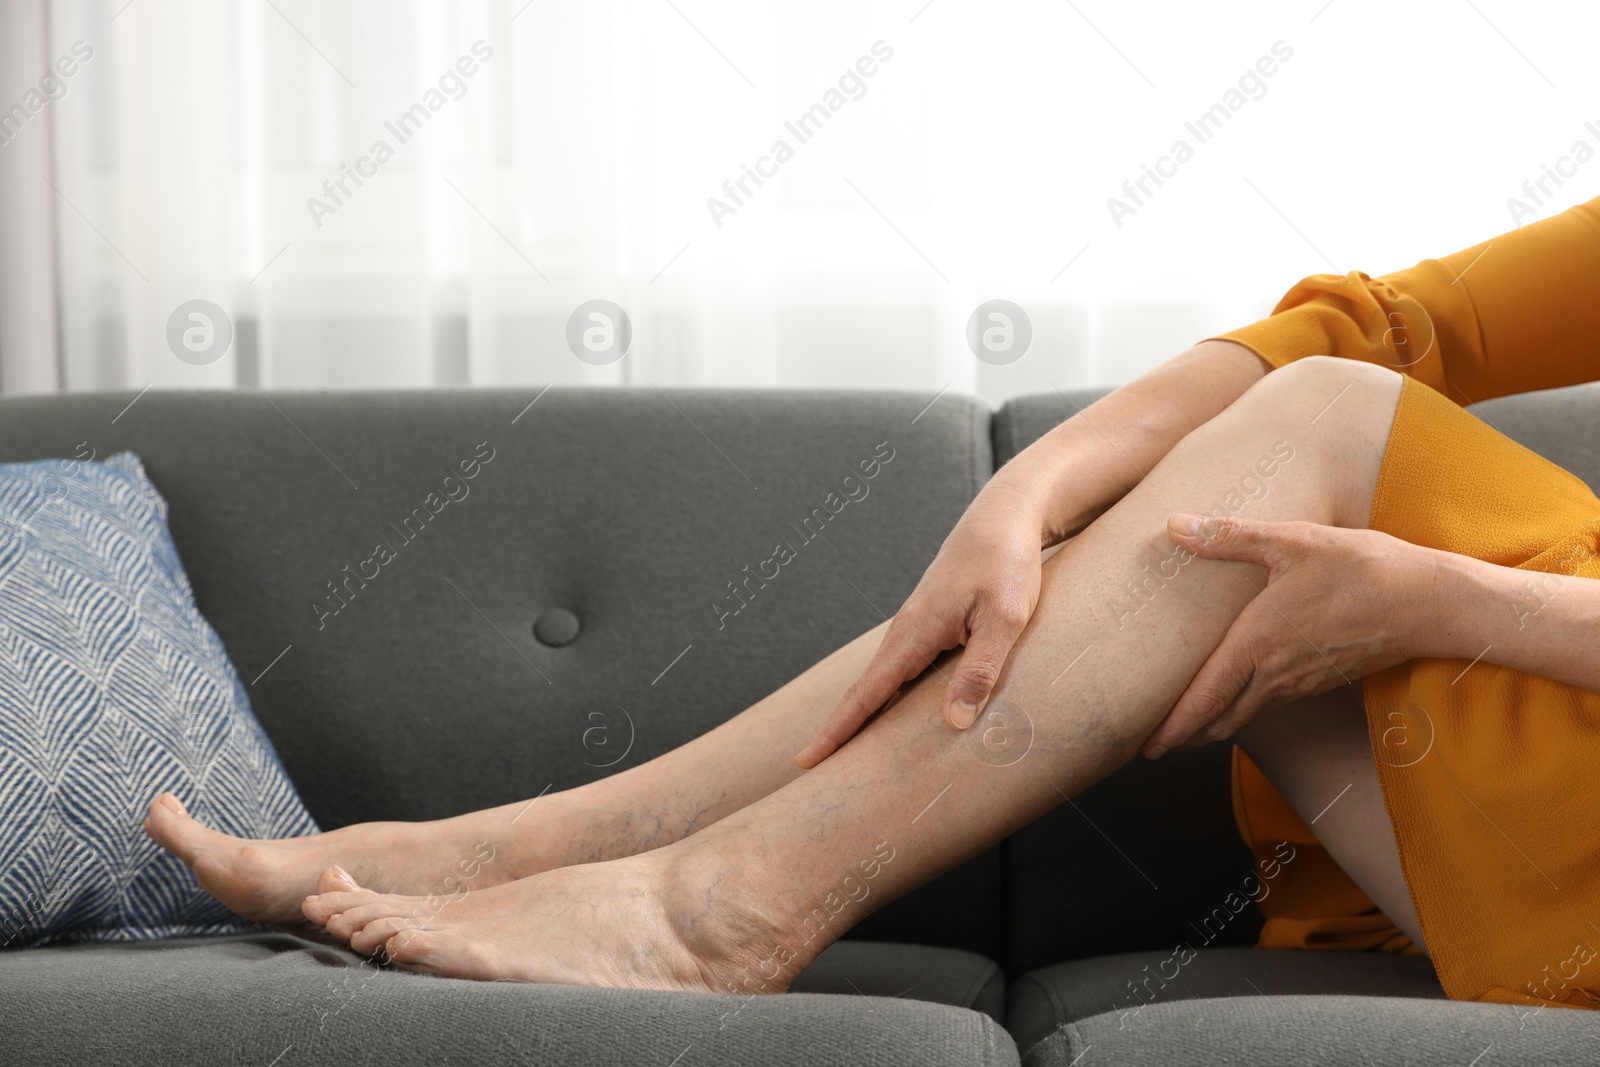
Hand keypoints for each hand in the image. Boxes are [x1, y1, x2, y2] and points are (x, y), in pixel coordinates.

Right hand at [795, 480, 1046, 767]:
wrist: (1004, 517)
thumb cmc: (1006, 564)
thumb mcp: (1005, 618)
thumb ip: (980, 670)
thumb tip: (953, 723)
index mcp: (914, 633)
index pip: (866, 693)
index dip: (837, 730)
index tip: (806, 760)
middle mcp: (906, 632)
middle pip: (864, 692)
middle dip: (839, 731)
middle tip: (812, 769)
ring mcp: (917, 629)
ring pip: (883, 682)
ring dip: (862, 716)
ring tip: (845, 753)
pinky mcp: (932, 626)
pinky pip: (902, 671)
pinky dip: (888, 697)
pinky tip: (893, 715)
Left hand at [1142, 513, 1439, 757]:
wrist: (1430, 602)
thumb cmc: (1362, 567)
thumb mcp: (1293, 541)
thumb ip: (1229, 537)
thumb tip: (1174, 525)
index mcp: (1259, 644)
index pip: (1205, 697)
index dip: (1173, 725)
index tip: (1145, 744)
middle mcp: (1277, 673)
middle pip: (1219, 719)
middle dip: (1183, 736)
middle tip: (1150, 745)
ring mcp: (1302, 682)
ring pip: (1245, 716)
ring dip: (1211, 726)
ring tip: (1182, 730)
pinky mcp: (1321, 679)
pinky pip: (1271, 705)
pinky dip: (1242, 712)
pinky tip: (1235, 700)